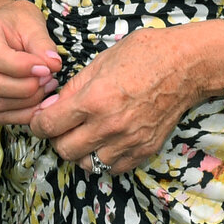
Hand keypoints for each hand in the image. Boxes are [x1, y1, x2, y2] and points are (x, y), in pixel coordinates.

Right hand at [0, 0, 61, 124]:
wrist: (0, 26)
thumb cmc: (16, 22)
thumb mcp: (32, 24)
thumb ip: (43, 45)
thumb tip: (54, 65)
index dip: (21, 68)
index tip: (46, 69)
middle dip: (25, 89)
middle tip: (49, 81)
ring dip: (25, 103)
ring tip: (46, 90)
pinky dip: (19, 115)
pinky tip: (37, 107)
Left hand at [27, 24, 217, 174]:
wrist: (185, 66)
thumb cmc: (143, 55)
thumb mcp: (100, 62)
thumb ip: (73, 88)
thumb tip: (51, 106)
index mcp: (94, 100)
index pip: (50, 126)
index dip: (37, 124)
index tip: (39, 121)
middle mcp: (109, 126)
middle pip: (65, 150)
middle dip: (57, 138)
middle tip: (63, 125)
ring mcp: (128, 141)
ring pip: (88, 164)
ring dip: (81, 151)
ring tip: (86, 133)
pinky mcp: (144, 150)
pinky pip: (113, 168)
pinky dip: (104, 159)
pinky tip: (106, 141)